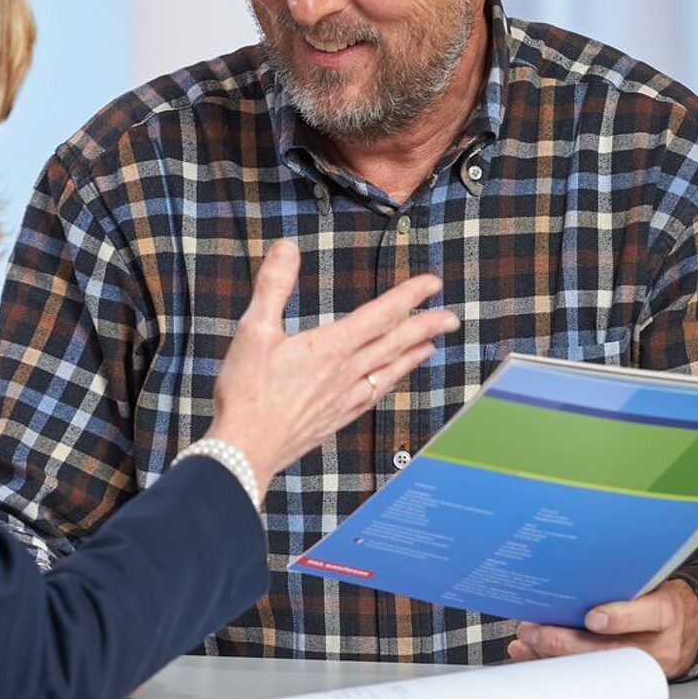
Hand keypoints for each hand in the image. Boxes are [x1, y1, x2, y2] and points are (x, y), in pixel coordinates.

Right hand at [211, 240, 454, 486]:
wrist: (244, 450)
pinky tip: (390, 382)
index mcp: (330, 348)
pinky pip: (374, 396)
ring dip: (413, 356)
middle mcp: (345, 373)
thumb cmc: (246, 392)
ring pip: (389, 372)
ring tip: (431, 346)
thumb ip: (273, 287)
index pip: (380, 315)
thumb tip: (287, 248)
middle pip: (395, 344)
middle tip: (452, 317)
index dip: (409, 296)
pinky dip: (390, 383)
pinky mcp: (335, 419)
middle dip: (426, 326)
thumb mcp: (253, 331)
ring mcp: (343, 399)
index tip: (432, 284)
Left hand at [506, 578, 697, 680]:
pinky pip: (587, 678)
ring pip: (595, 669)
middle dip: (567, 643)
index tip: (592, 618)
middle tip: (534, 632)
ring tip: (526, 644)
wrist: (684, 630)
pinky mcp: (624, 682)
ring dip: (554, 657)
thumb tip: (571, 573)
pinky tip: (532, 656)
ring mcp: (639, 669)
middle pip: (611, 651)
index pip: (648, 615)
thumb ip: (621, 582)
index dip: (619, 618)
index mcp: (665, 613)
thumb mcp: (651, 585)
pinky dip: (556, 666)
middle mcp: (656, 646)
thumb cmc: (657, 600)